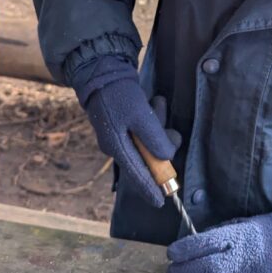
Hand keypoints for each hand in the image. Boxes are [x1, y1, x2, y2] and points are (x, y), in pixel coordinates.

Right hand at [71, 56, 179, 207]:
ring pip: (149, 139)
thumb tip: (166, 158)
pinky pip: (144, 128)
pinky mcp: (124, 123)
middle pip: (148, 156)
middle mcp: (117, 145)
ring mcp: (120, 134)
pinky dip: (153, 117)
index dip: (150, 189)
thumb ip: (154, 139)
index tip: (161, 202)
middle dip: (162, 141)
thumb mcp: (141, 115)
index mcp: (117, 147)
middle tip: (169, 127)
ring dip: (159, 122)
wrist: (102, 70)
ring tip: (156, 103)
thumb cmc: (119, 94)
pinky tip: (152, 102)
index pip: (137, 175)